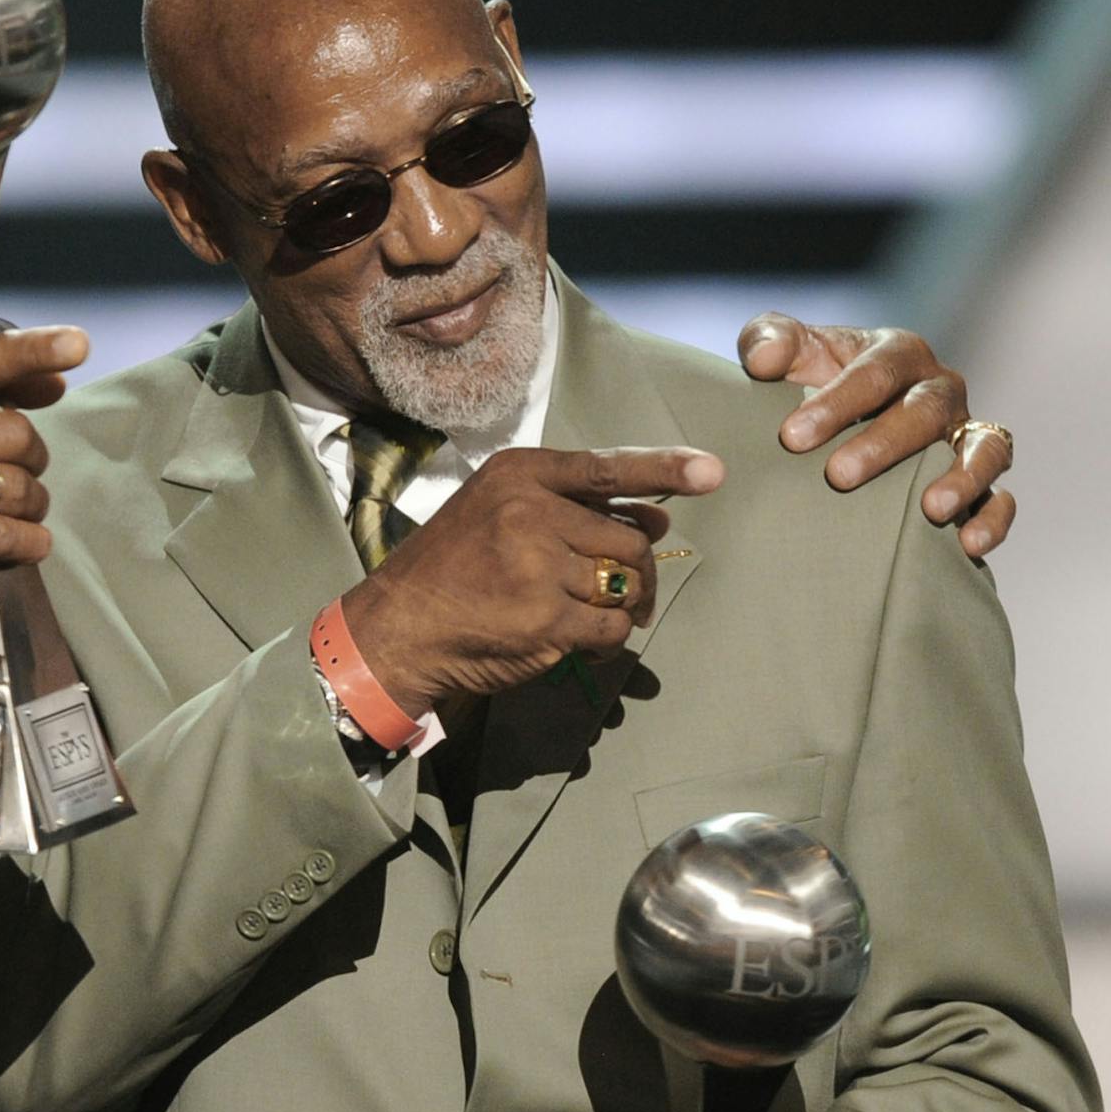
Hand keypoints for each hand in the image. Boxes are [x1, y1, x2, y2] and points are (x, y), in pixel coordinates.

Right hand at [0, 326, 88, 614]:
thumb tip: (57, 377)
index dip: (33, 350)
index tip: (76, 346)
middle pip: (13, 432)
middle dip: (31, 453)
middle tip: (17, 463)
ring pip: (12, 487)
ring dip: (30, 499)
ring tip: (16, 502)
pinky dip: (26, 540)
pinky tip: (28, 539)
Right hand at [341, 446, 723, 710]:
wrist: (398, 628)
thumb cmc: (451, 569)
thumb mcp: (497, 512)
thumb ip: (572, 508)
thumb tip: (659, 518)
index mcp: (518, 475)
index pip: (605, 467)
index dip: (664, 470)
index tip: (711, 473)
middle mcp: (529, 511)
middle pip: (630, 539)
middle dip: (637, 571)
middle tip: (625, 593)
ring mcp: (538, 565)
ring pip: (626, 584)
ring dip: (622, 608)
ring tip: (593, 619)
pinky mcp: (546, 619)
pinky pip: (612, 628)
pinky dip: (606, 641)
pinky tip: (580, 643)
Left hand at [738, 312, 1013, 556]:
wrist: (830, 425)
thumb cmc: (807, 380)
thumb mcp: (785, 353)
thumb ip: (767, 341)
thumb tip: (763, 360)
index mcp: (897, 353)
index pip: (875, 372)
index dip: (836, 402)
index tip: (793, 437)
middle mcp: (939, 390)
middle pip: (925, 411)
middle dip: (883, 444)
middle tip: (838, 476)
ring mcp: (963, 435)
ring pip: (983, 449)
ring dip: (961, 478)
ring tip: (931, 510)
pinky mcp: (977, 480)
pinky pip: (1000, 497)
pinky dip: (992, 518)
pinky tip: (968, 543)